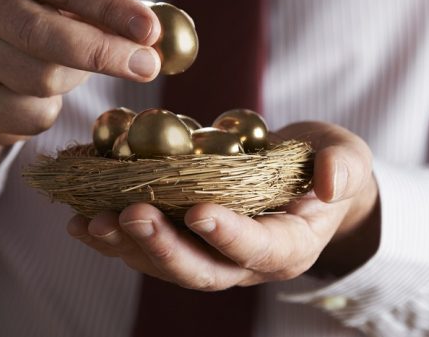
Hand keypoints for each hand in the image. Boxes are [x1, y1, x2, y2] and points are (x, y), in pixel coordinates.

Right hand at [0, 0, 160, 174]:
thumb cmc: (43, 25)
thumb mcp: (70, 6)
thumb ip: (110, 16)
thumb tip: (156, 42)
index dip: (111, 7)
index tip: (150, 30)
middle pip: (43, 34)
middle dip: (103, 53)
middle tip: (146, 66)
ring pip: (39, 79)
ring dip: (73, 82)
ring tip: (74, 72)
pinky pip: (31, 115)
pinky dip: (51, 110)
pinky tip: (45, 96)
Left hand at [67, 121, 379, 289]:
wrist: (304, 179)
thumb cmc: (327, 166)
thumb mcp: (346, 158)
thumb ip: (342, 168)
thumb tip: (328, 183)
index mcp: (289, 244)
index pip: (259, 248)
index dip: (228, 234)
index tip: (198, 211)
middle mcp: (246, 262)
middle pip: (202, 270)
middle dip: (163, 247)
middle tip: (129, 215)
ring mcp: (213, 256)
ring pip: (167, 265)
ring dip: (127, 246)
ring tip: (90, 221)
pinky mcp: (188, 242)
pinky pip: (150, 248)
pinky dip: (116, 237)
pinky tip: (82, 220)